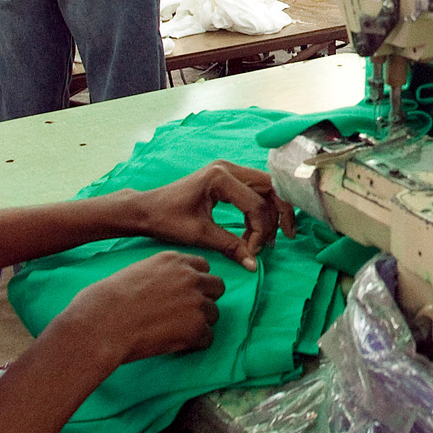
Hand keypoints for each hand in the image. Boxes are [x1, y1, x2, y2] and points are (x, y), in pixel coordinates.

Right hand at [62, 251, 224, 365]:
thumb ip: (160, 275)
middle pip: (217, 287)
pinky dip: (195, 344)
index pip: (203, 266)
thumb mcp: (136, 272)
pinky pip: (208, 338)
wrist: (102, 324)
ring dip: (200, 323)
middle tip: (186, 314)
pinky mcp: (196, 328)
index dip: (195, 282)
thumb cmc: (107, 301)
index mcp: (173, 260)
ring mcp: (196, 302)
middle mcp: (190, 277)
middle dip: (205, 299)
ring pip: (214, 314)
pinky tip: (176, 345)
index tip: (185, 293)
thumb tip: (167, 288)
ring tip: (177, 332)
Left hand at [131, 160, 296, 269]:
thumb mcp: (199, 234)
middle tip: (286, 238)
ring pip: (265, 189)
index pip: (255, 204)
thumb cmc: (166, 219)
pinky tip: (259, 231)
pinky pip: (253, 191)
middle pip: (269, 188)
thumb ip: (230, 246)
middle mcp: (227, 168)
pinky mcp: (226, 178)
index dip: (260, 231)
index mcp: (220, 177)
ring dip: (272, 212)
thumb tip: (254, 265)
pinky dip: (260, 210)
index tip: (252, 252)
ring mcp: (227, 170)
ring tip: (272, 239)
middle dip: (280, 214)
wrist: (145, 209)